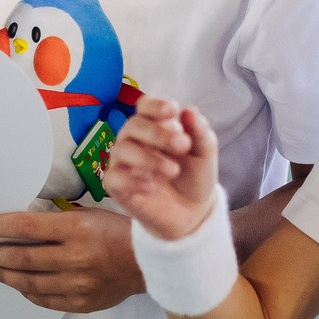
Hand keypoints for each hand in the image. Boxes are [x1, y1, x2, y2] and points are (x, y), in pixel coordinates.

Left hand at [0, 206, 142, 313]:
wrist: (150, 263)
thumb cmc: (119, 232)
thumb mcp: (90, 215)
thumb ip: (57, 221)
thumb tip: (21, 225)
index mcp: (76, 228)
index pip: (25, 226)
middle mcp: (74, 257)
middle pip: (22, 256)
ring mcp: (77, 284)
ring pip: (28, 281)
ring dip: (3, 274)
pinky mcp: (81, 303)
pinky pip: (44, 299)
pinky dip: (26, 291)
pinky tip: (16, 284)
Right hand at [104, 94, 219, 240]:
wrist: (191, 212)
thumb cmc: (194, 176)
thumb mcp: (204, 154)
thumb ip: (199, 133)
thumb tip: (189, 111)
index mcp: (154, 125)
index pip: (144, 107)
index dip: (155, 106)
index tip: (172, 111)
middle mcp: (134, 140)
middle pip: (133, 125)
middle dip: (157, 134)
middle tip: (182, 146)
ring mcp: (123, 162)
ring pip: (121, 150)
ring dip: (148, 158)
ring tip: (172, 171)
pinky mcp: (117, 186)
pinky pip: (114, 178)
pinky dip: (132, 181)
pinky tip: (152, 186)